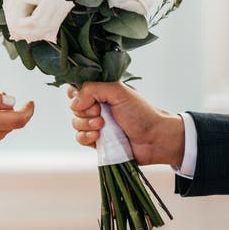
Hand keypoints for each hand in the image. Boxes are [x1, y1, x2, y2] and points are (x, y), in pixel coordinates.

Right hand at [68, 81, 184, 167]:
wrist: (155, 139)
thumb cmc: (141, 112)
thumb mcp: (118, 92)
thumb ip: (93, 89)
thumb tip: (74, 103)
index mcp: (102, 92)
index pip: (77, 89)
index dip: (77, 94)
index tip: (89, 99)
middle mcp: (97, 107)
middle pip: (73, 107)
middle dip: (84, 111)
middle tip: (101, 113)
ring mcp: (96, 124)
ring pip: (75, 123)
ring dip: (86, 124)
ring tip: (103, 125)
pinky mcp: (97, 141)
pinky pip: (80, 138)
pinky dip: (86, 137)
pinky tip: (98, 137)